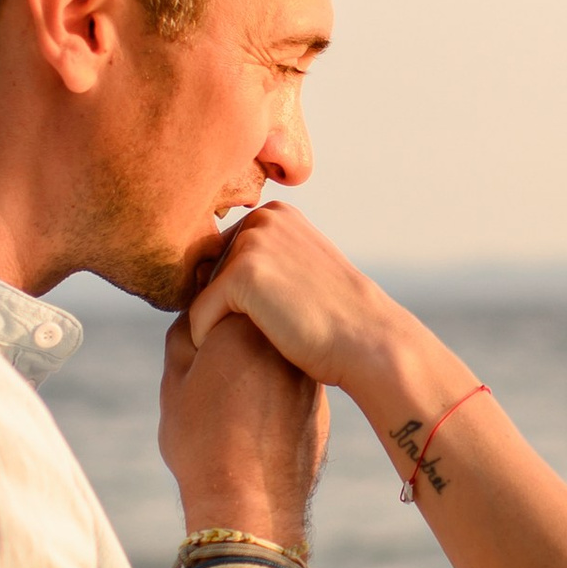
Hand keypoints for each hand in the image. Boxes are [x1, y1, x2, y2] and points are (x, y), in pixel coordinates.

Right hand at [159, 304, 327, 542]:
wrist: (251, 502)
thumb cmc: (204, 441)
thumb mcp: (175, 383)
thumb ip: (184, 336)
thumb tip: (198, 317)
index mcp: (243, 324)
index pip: (224, 302)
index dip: (205, 329)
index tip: (197, 358)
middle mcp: (284, 342)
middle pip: (254, 328)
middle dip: (233, 346)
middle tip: (213, 384)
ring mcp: (307, 375)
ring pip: (273, 361)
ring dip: (255, 372)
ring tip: (233, 409)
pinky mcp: (320, 406)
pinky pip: (290, 390)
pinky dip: (273, 399)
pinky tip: (255, 428)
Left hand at [185, 204, 412, 391]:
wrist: (368, 342)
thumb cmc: (335, 319)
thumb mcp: (298, 271)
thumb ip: (262, 260)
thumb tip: (201, 269)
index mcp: (276, 215)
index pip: (223, 259)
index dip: (239, 297)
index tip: (275, 315)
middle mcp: (263, 219)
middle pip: (208, 274)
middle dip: (226, 308)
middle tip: (270, 329)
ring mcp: (253, 242)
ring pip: (202, 296)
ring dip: (220, 325)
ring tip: (265, 337)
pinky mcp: (242, 274)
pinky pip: (198, 316)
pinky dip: (210, 340)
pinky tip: (244, 352)